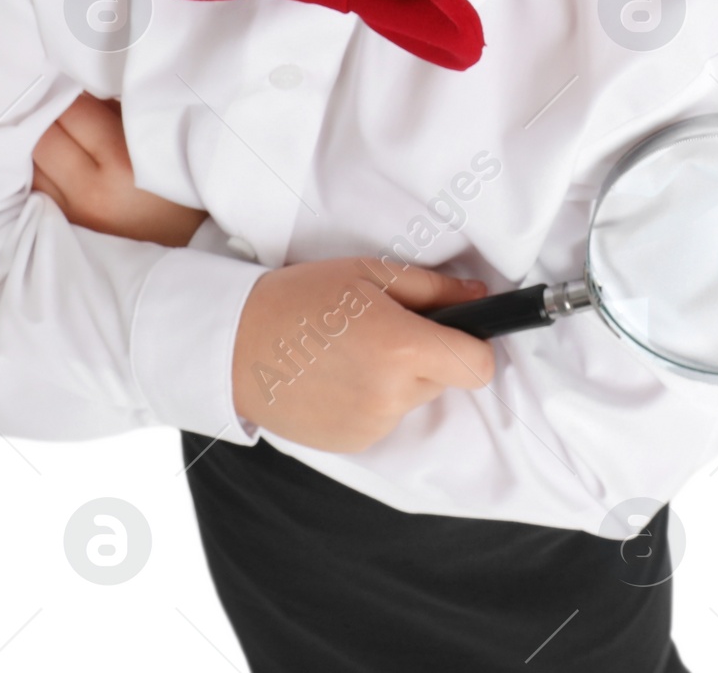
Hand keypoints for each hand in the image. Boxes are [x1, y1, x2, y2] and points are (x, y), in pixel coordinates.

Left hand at [31, 91, 208, 247]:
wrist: (196, 238)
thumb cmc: (180, 174)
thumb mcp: (152, 132)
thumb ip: (110, 108)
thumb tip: (72, 87)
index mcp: (120, 160)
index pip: (70, 110)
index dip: (68, 89)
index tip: (72, 80)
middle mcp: (90, 192)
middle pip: (41, 137)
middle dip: (48, 114)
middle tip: (60, 104)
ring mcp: (74, 216)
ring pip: (30, 165)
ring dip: (38, 144)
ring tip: (57, 132)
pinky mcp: (67, 228)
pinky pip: (36, 189)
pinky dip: (41, 170)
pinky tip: (54, 160)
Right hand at [231, 257, 495, 452]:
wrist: (237, 343)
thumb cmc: (303, 297)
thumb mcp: (370, 273)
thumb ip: (433, 288)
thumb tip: (480, 296)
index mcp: (402, 347)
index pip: (479, 367)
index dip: (474, 347)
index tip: (458, 334)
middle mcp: (393, 394)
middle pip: (443, 380)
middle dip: (426, 356)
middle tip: (381, 328)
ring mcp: (372, 425)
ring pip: (412, 399)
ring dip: (397, 379)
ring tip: (350, 351)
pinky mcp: (354, 444)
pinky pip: (383, 419)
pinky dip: (371, 400)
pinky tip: (336, 377)